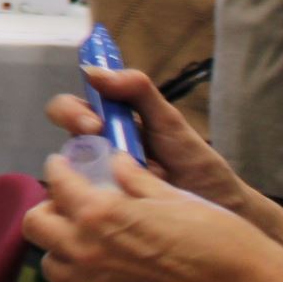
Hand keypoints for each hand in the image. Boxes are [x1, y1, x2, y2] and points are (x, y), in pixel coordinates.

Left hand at [25, 150, 282, 281]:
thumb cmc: (217, 239)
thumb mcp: (172, 195)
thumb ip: (132, 178)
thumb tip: (114, 161)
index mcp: (99, 213)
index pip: (55, 182)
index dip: (59, 168)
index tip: (65, 166)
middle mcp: (88, 252)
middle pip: (36, 225)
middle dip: (51, 209)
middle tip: (72, 206)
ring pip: (52, 266)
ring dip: (63, 249)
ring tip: (88, 241)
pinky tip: (107, 274)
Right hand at [47, 67, 258, 218]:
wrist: (221, 211)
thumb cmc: (196, 165)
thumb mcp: (170, 122)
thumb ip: (139, 91)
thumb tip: (93, 71)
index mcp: (110, 125)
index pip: (72, 107)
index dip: (73, 110)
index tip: (94, 121)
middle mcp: (97, 150)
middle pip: (61, 132)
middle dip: (71, 125)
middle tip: (94, 134)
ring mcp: (97, 182)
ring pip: (63, 169)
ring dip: (74, 167)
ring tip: (105, 174)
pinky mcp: (102, 210)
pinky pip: (76, 202)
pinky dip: (78, 199)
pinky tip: (100, 202)